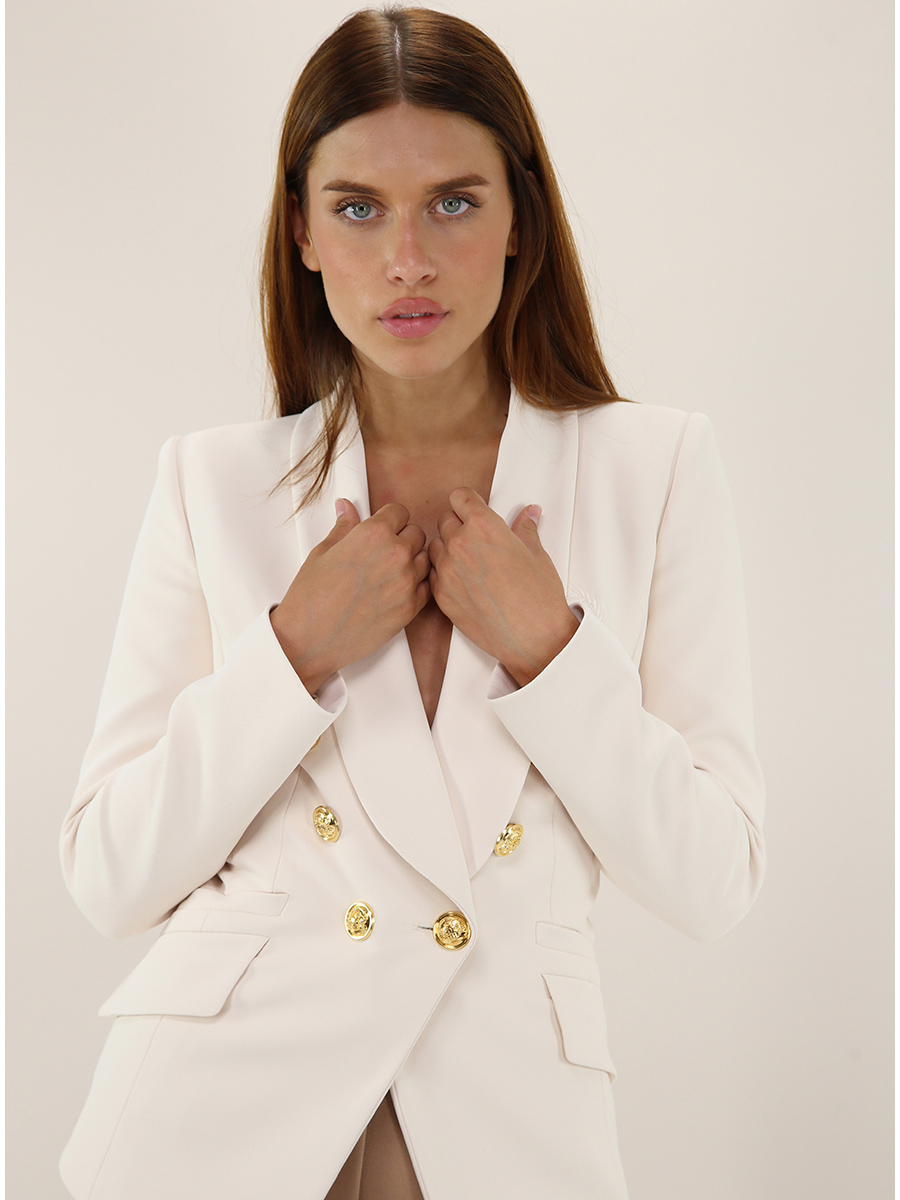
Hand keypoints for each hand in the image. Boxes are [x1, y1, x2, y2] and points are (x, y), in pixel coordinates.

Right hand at [271, 500, 430, 694]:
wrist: (309, 639)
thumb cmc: (310, 598)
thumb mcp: (323, 552)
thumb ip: (344, 528)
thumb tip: (347, 508)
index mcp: (373, 534)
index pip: (399, 511)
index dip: (390, 519)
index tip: (383, 527)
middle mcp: (395, 555)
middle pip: (417, 533)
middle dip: (402, 538)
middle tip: (382, 552)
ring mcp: (406, 583)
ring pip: (425, 560)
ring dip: (412, 562)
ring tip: (387, 573)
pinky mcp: (410, 608)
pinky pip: (426, 587)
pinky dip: (416, 586)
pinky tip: (394, 590)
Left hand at [428, 488, 578, 685]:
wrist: (534, 638)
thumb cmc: (539, 597)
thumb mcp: (536, 554)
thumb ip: (525, 528)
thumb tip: (528, 514)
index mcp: (484, 526)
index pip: (460, 497)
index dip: (468, 502)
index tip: (473, 509)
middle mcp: (460, 545)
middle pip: (445, 520)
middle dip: (459, 525)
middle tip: (477, 539)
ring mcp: (447, 571)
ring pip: (435, 546)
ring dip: (448, 549)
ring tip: (470, 562)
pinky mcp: (441, 596)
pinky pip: (433, 574)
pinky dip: (444, 573)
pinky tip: (464, 581)